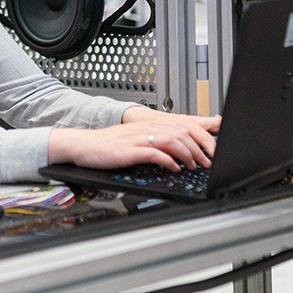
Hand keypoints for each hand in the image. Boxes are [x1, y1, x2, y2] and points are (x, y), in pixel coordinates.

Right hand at [48, 108, 220, 172]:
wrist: (83, 145)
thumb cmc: (106, 145)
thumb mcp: (133, 140)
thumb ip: (153, 142)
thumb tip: (174, 152)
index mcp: (148, 125)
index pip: (181, 127)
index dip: (199, 139)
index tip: (209, 152)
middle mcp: (145, 128)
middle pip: (181, 133)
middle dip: (198, 148)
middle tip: (206, 162)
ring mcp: (137, 139)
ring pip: (171, 141)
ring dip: (187, 154)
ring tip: (193, 166)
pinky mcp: (130, 151)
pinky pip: (154, 153)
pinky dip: (168, 160)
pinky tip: (174, 168)